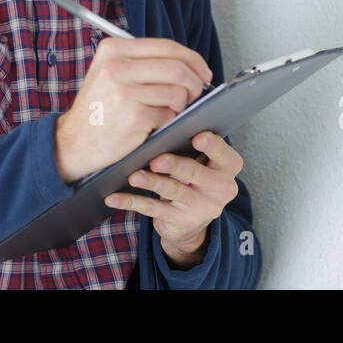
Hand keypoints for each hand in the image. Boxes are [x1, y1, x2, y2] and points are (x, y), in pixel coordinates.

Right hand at [54, 37, 212, 183]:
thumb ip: (142, 62)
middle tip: (197, 93)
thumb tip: (188, 64)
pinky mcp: (134, 116)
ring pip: (178, 92)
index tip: (202, 71)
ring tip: (169, 110)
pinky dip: (169, 121)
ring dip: (182, 105)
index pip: (167, 46)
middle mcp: (117, 66)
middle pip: (177, 68)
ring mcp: (125, 91)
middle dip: (195, 82)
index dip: (192, 59)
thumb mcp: (109, 72)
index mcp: (114, 49)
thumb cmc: (99, 108)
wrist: (74, 141)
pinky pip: (170, 114)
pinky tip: (155, 124)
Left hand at [104, 131, 242, 267]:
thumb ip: (194, 145)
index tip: (197, 137)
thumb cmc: (195, 177)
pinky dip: (131, 202)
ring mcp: (202, 208)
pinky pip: (153, 209)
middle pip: (195, 173)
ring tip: (134, 176)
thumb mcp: (203, 162)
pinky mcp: (181, 222)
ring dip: (152, 182)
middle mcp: (221, 189)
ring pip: (173, 191)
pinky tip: (114, 198)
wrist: (193, 221)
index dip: (212, 146)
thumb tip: (167, 121)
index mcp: (228, 168)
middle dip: (174, 165)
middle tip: (156, 159)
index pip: (224, 154)